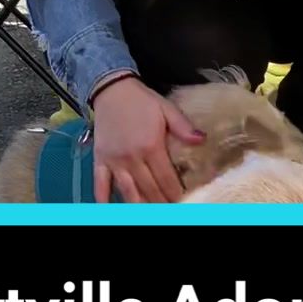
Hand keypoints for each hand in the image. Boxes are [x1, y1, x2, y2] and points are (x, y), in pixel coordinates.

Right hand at [91, 78, 204, 203]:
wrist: (111, 88)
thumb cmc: (141, 100)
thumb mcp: (166, 109)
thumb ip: (184, 127)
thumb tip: (202, 140)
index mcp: (151, 146)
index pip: (167, 179)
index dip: (176, 194)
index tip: (183, 203)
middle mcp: (132, 158)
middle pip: (150, 190)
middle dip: (161, 203)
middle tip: (170, 210)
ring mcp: (115, 161)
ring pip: (129, 192)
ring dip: (140, 206)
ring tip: (149, 213)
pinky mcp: (100, 160)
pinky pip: (100, 184)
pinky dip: (104, 200)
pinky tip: (109, 210)